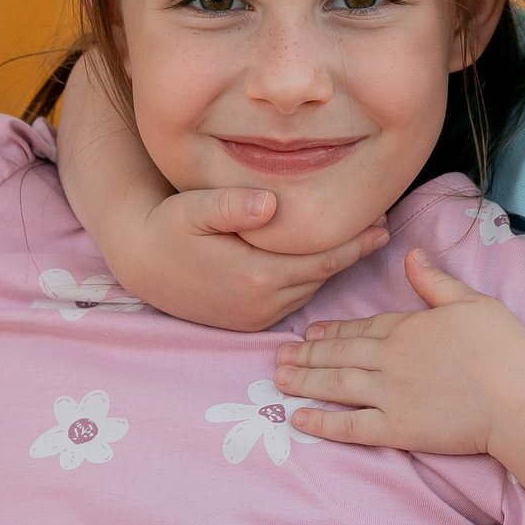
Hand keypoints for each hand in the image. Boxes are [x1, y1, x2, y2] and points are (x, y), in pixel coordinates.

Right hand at [103, 184, 386, 332]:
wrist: (141, 264)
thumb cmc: (168, 227)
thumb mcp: (194, 208)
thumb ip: (232, 205)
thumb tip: (270, 203)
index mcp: (255, 277)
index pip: (323, 259)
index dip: (356, 240)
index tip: (383, 220)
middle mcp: (260, 304)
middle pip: (323, 275)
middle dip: (354, 251)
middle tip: (383, 225)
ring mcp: (255, 317)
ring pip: (310, 288)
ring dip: (333, 265)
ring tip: (360, 237)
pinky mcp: (249, 322)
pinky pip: (293, 299)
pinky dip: (310, 279)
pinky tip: (322, 258)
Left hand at [276, 250, 524, 455]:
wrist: (518, 399)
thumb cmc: (503, 348)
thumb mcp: (472, 302)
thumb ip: (435, 281)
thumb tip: (411, 254)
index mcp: (407, 328)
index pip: (360, 328)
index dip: (332, 331)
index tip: (309, 332)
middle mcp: (390, 359)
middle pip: (339, 355)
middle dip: (307, 354)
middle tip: (278, 356)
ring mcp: (390, 395)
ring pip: (336, 385)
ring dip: (304, 381)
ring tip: (278, 379)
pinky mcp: (396, 429)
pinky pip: (350, 425)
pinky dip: (322, 422)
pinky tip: (299, 418)